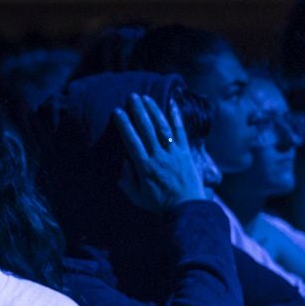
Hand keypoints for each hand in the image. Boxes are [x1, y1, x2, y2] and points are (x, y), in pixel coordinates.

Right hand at [114, 94, 204, 210]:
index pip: (132, 141)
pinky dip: (176, 117)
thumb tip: (122, 160)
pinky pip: (181, 132)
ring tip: (146, 97)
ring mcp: (174, 153)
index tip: (118, 111)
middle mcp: (159, 157)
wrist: (187, 208)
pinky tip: (172, 104)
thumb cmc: (159, 203)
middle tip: (132, 96)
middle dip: (138, 111)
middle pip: (146, 129)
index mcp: (144, 167)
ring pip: (162, 127)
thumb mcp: (136, 196)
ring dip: (154, 111)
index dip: (124, 125)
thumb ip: (126, 179)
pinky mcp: (185, 153)